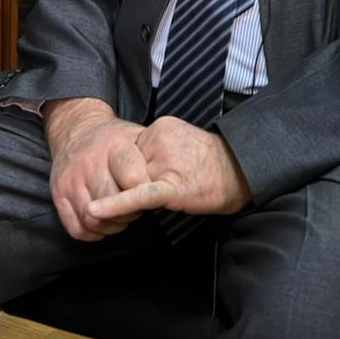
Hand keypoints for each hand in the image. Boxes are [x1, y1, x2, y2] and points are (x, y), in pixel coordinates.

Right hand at [43, 97, 150, 241]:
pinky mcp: (58, 195)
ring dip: (112, 224)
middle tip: (135, 207)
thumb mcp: (136, 136)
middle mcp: (89, 163)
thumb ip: (152, 157)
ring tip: (121, 214)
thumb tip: (171, 178)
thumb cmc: (114, 138)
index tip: (150, 192)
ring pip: (94, 220)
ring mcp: (71, 180)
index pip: (134, 180)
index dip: (145, 192)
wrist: (76, 129)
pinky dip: (93, 232)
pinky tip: (104, 221)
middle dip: (129, 212)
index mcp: (115, 147)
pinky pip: (76, 228)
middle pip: (112, 204)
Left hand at [87, 116, 251, 220]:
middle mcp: (159, 138)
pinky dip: (117, 205)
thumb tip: (133, 170)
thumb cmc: (211, 163)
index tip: (144, 177)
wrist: (242, 171)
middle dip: (134, 183)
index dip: (133, 171)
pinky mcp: (173, 186)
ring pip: (132, 183)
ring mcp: (166, 162)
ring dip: (135, 195)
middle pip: (128, 168)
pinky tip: (97, 211)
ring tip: (162, 194)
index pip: (130, 152)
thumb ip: (154, 151)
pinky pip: (139, 196)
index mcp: (160, 127)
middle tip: (163, 185)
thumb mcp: (178, 145)